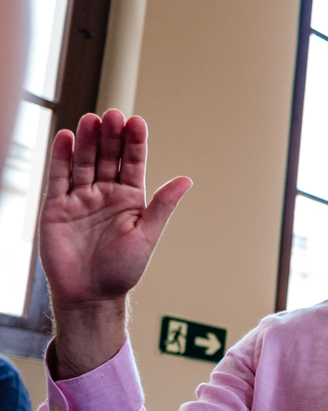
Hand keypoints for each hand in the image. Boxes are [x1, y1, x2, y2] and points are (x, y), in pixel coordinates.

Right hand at [39, 110, 189, 374]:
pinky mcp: (57, 207)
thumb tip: (187, 180)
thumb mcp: (147, 235)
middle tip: (113, 115)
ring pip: (84, 162)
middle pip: (108, 157)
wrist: (90, 295)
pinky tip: (67, 138)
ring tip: (92, 119)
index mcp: (131, 199)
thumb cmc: (122, 271)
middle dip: (111, 136)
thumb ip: (162, 206)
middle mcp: (106, 194)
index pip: (133, 163)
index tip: (137, 122)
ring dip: (88, 141)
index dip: (134, 143)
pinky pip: (59, 178)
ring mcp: (81, 199)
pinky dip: (62, 157)